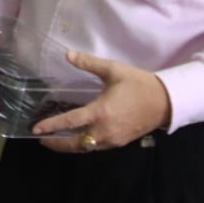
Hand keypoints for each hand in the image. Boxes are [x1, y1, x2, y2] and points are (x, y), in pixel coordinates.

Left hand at [32, 50, 171, 152]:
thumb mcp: (113, 70)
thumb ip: (89, 64)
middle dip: (57, 143)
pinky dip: (86, 145)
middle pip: (76, 144)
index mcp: (100, 112)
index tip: (36, 129)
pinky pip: (98, 147)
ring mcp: (114, 139)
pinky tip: (80, 138)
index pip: (70, 122)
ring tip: (57, 140)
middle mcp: (105, 130)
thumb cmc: (139, 84)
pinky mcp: (121, 142)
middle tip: (43, 139)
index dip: (51, 126)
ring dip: (71, 146)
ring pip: (87, 148)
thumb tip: (68, 54)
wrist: (167, 101)